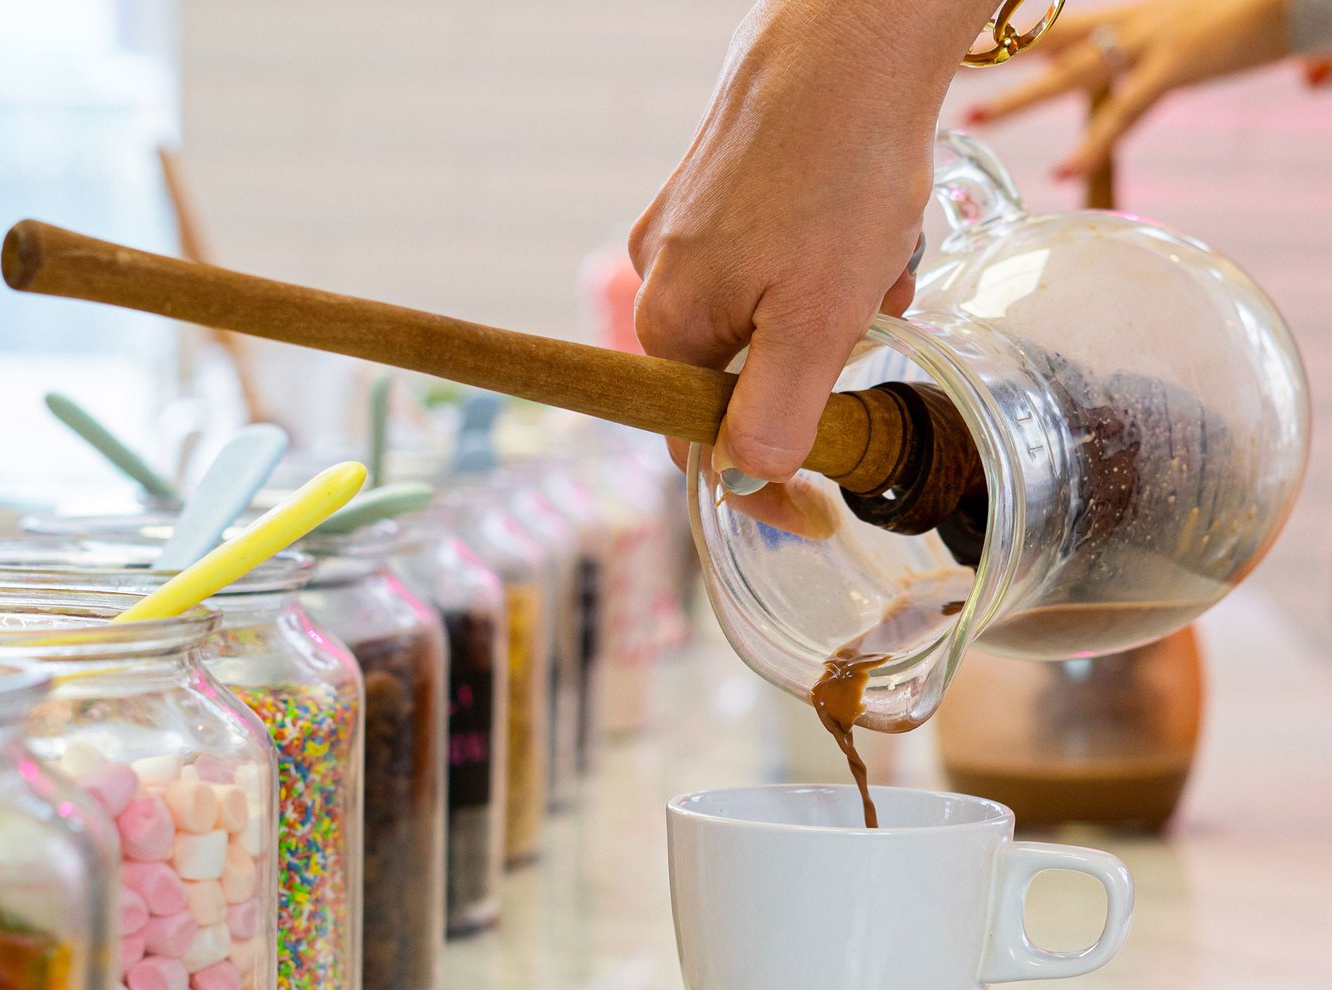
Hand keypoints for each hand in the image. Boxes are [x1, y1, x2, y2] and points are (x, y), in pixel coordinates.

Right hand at [631, 0, 995, 490]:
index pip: (699, 445)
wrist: (850, 39)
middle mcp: (662, 280)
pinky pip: (774, 265)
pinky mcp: (720, 193)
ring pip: (766, 319)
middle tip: (874, 332)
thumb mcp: (817, 320)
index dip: (764, 484)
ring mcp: (687, 232)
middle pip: (739, 378)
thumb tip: (745, 481)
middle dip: (815, 374)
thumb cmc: (836, 174)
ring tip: (881, 268)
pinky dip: (827, 268)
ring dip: (831, 318)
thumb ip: (775, 413)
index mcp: (671, 324)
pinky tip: (870, 234)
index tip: (821, 511)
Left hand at [965, 0, 1294, 178]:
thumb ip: (1154, 60)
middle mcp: (1129, 25)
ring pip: (1066, 73)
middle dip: (997, 60)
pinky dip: (1091, 146)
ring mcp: (1147, 44)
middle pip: (1048, 44)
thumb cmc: (1247, 15)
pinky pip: (1122, 113)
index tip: (976, 48)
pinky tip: (1061, 172)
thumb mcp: (1186, 33)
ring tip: (974, 119)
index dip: (1017, 36)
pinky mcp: (1173, 67)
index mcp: (1130, 17)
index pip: (1061, 26)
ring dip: (1017, 98)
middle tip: (951, 76)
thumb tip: (1146, 76)